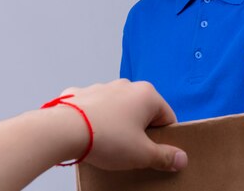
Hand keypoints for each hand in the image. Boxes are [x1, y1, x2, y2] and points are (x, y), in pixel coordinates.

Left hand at [58, 79, 187, 170]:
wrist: (62, 130)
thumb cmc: (105, 138)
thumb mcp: (141, 154)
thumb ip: (164, 156)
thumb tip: (180, 159)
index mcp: (147, 95)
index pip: (167, 117)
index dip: (163, 138)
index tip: (155, 153)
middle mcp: (126, 86)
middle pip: (142, 111)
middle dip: (139, 131)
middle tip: (131, 152)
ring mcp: (103, 87)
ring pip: (118, 108)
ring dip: (117, 124)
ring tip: (108, 146)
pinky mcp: (81, 94)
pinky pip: (94, 108)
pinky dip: (94, 120)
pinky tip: (89, 135)